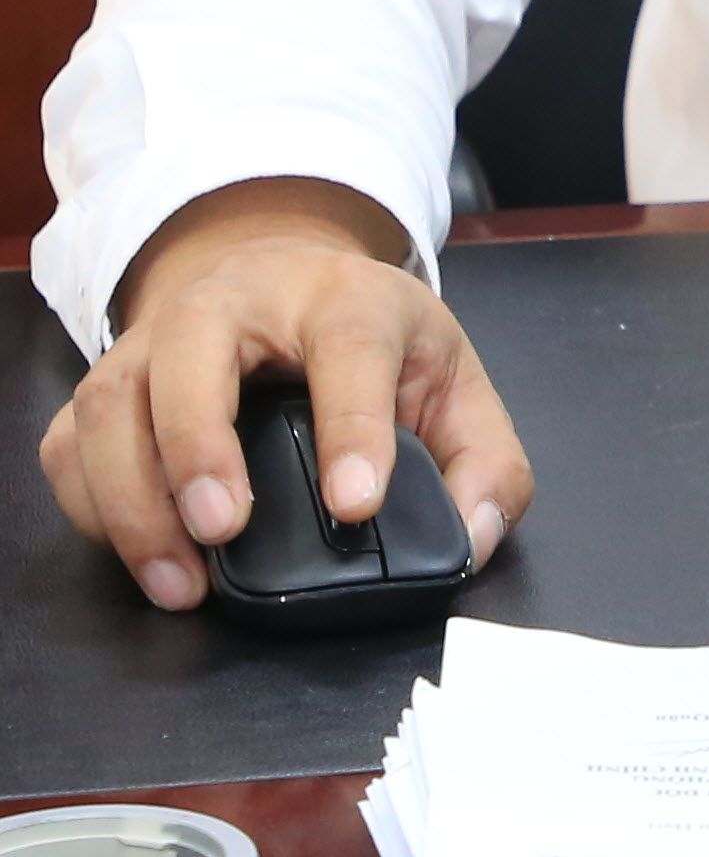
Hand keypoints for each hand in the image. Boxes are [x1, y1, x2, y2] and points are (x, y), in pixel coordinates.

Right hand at [38, 176, 532, 609]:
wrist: (285, 278)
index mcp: (344, 298)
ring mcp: (159, 339)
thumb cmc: (371, 341)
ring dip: (134, 495)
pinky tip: (138, 553)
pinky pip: (74, 442)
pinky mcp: (111, 382)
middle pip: (194, 349)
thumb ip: (486, 464)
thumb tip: (473, 537)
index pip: (349, 346)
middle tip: (223, 528)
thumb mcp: (452, 383)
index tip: (355, 505)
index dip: (353, 426)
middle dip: (198, 443)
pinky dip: (91, 504)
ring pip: (116, 399)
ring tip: (181, 577)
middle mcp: (238, 302)